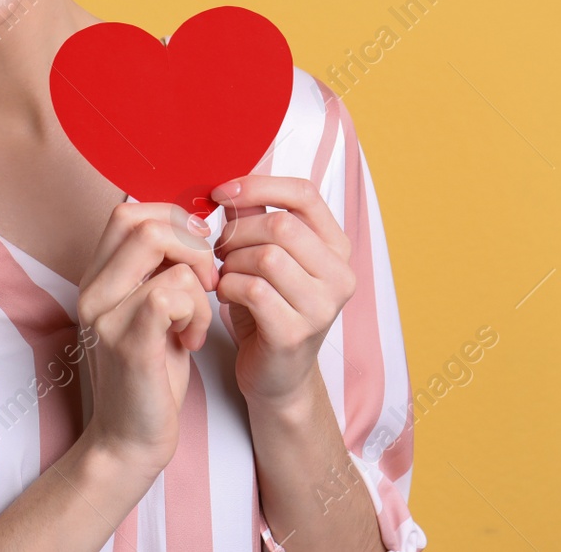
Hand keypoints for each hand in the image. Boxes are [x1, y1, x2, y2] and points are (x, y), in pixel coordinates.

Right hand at [76, 200, 218, 476]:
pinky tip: (192, 339)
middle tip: (207, 282)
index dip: (173, 218)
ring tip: (196, 322)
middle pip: (143, 222)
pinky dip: (196, 313)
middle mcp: (93, 290)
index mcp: (98, 278)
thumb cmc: (152, 373)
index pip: (128, 211)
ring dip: (198, 287)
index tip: (200, 251)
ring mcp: (105, 316)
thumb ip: (161, 269)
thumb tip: (194, 225)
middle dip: (192, 244)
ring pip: (164, 255)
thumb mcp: (154, 311)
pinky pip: (170, 295)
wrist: (130, 440)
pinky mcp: (127, 344)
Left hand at [209, 176, 355, 406]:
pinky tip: (227, 296)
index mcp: (336, 247)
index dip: (258, 186)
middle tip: (220, 250)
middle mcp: (340, 275)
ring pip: (266, 257)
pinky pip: (252, 289)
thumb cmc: (267, 308)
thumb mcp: (264, 257)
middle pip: (281, 226)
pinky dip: (228, 287)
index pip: (304, 194)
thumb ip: (253, 220)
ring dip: (231, 263)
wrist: (275, 375)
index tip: (221, 193)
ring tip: (225, 274)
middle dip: (237, 232)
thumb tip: (229, 188)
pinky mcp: (296, 333)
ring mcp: (323, 307)